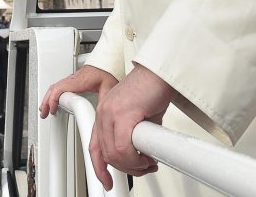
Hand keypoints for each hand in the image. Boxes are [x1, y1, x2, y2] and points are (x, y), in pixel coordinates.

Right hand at [39, 65, 117, 117]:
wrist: (107, 62)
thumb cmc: (107, 72)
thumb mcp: (108, 87)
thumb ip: (104, 101)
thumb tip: (101, 115)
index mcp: (78, 81)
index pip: (59, 89)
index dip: (53, 100)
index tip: (53, 111)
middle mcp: (72, 80)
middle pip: (53, 89)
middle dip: (46, 101)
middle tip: (43, 113)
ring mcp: (71, 80)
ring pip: (54, 87)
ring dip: (47, 98)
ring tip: (45, 110)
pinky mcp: (72, 81)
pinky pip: (58, 87)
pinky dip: (52, 94)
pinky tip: (53, 102)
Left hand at [90, 65, 175, 189]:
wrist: (160, 73)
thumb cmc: (152, 90)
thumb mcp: (138, 118)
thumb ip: (133, 136)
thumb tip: (141, 155)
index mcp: (104, 114)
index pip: (95, 147)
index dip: (100, 168)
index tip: (107, 182)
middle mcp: (104, 113)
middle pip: (106, 154)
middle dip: (127, 168)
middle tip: (144, 167)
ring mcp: (111, 112)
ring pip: (114, 154)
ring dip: (134, 165)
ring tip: (148, 162)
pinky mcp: (123, 113)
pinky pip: (124, 148)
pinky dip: (136, 158)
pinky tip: (147, 157)